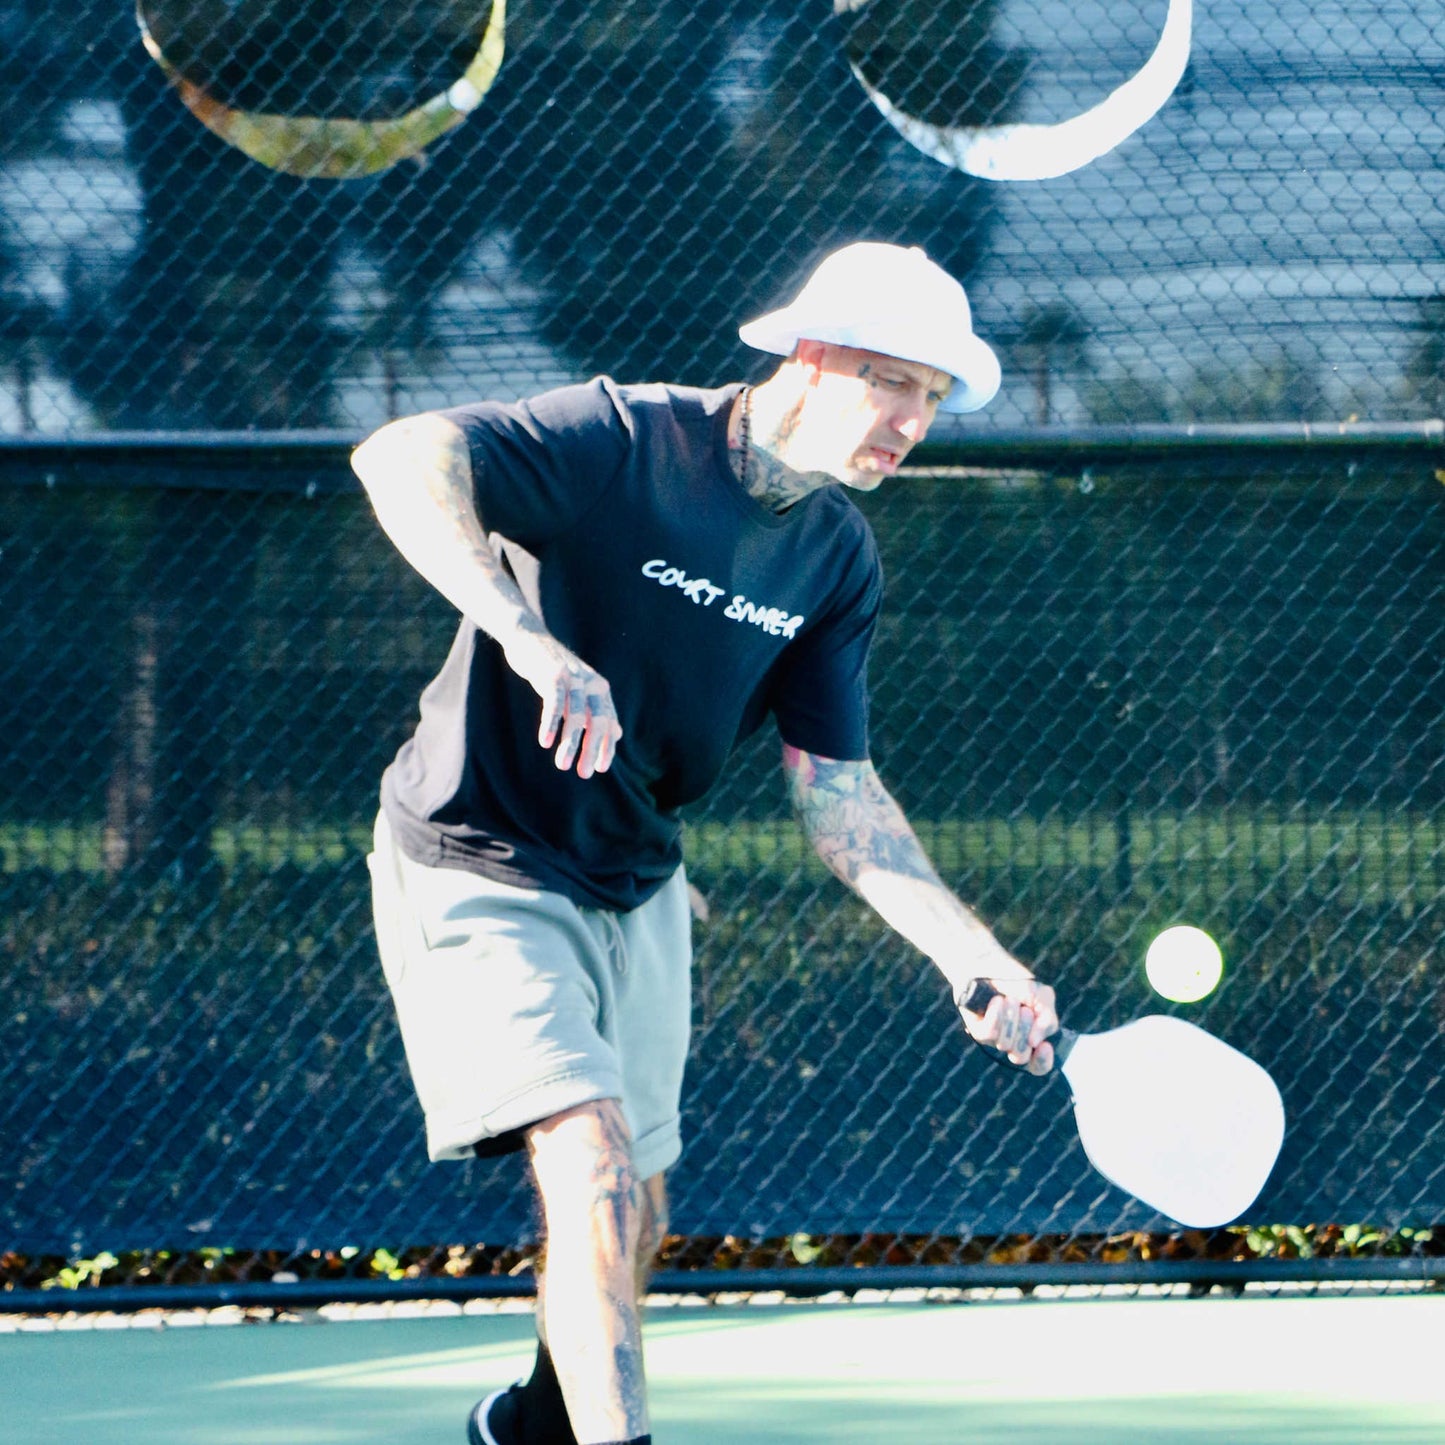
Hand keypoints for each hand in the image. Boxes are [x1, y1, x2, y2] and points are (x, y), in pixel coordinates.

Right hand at [503, 625, 621, 777]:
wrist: (528, 639)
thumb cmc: (554, 670)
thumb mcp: (580, 691)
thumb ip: (598, 711)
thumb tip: (617, 734)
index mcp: (601, 689)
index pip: (610, 723)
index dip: (606, 747)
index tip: (600, 769)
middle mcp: (592, 683)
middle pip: (598, 722)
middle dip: (592, 750)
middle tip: (584, 773)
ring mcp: (573, 678)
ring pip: (577, 716)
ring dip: (570, 743)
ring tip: (563, 765)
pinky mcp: (553, 675)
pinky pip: (554, 704)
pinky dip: (550, 724)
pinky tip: (545, 742)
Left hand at [959, 977, 1057, 1075]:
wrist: (989, 964)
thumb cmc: (1017, 982)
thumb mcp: (1042, 996)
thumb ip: (1048, 1019)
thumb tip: (1035, 1043)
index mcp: (1033, 1038)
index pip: (1038, 1065)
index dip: (1043, 1062)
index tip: (1045, 1046)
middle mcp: (1013, 1043)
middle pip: (1022, 1055)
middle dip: (1025, 1028)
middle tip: (1024, 1008)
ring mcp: (995, 1039)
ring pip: (1006, 1043)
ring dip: (1011, 1016)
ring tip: (1008, 998)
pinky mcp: (979, 1031)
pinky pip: (990, 1033)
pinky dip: (996, 1014)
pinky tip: (996, 1001)